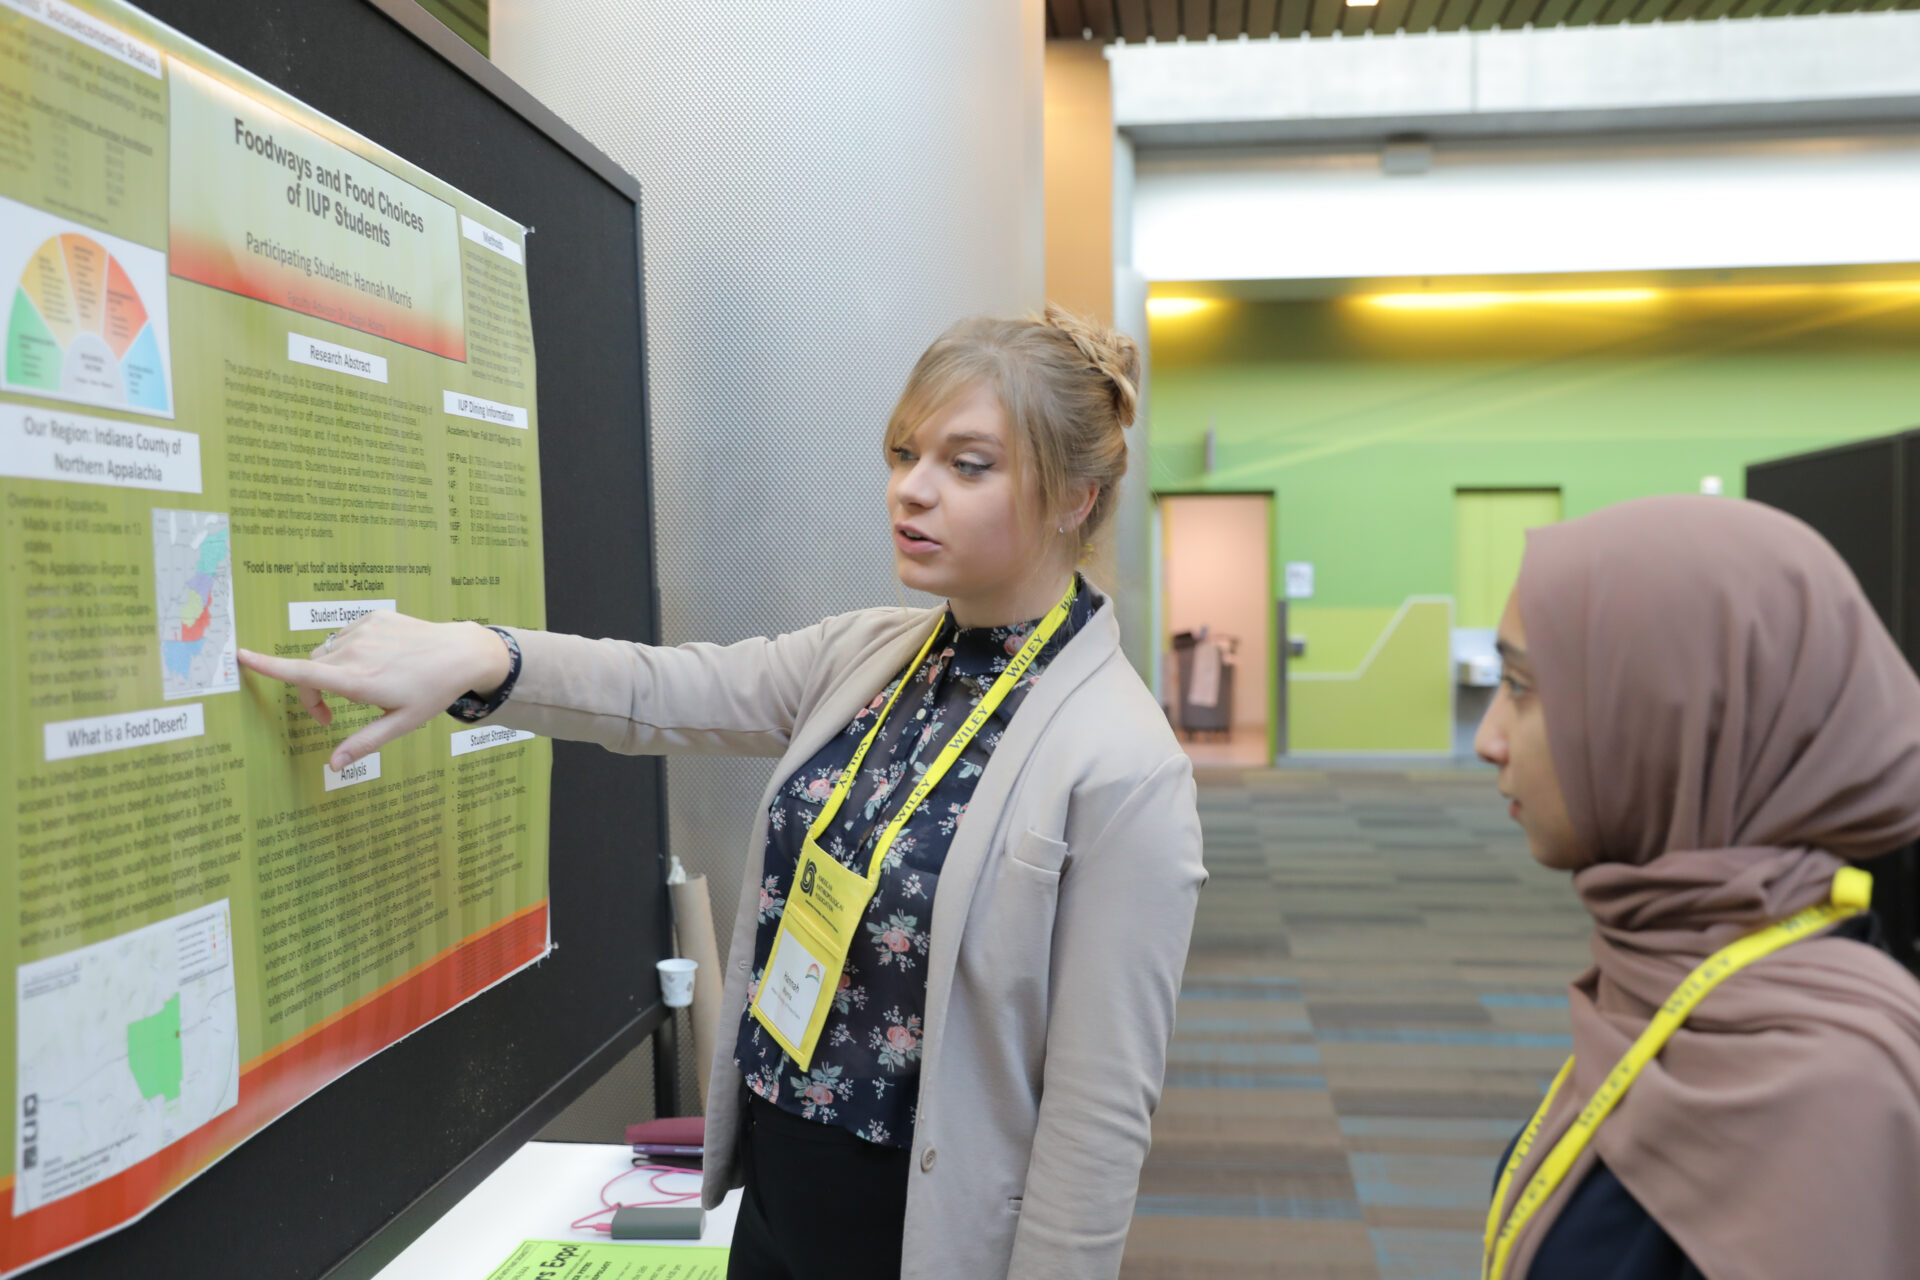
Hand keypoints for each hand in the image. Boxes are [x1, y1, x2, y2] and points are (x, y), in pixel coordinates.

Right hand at [237, 612, 511, 771]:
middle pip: (309, 670)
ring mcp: (363, 630)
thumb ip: (363, 743)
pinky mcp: (372, 617)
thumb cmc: (432, 692)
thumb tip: (333, 765)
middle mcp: (355, 652)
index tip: (240, 656)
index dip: (267, 665)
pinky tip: (376, 661)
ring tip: (361, 686)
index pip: (302, 673)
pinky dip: (347, 651)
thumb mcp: (401, 723)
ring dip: (330, 671)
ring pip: (325, 653)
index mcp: (358, 680)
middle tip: (329, 716)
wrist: (461, 652)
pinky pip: (344, 636)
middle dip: (310, 694)